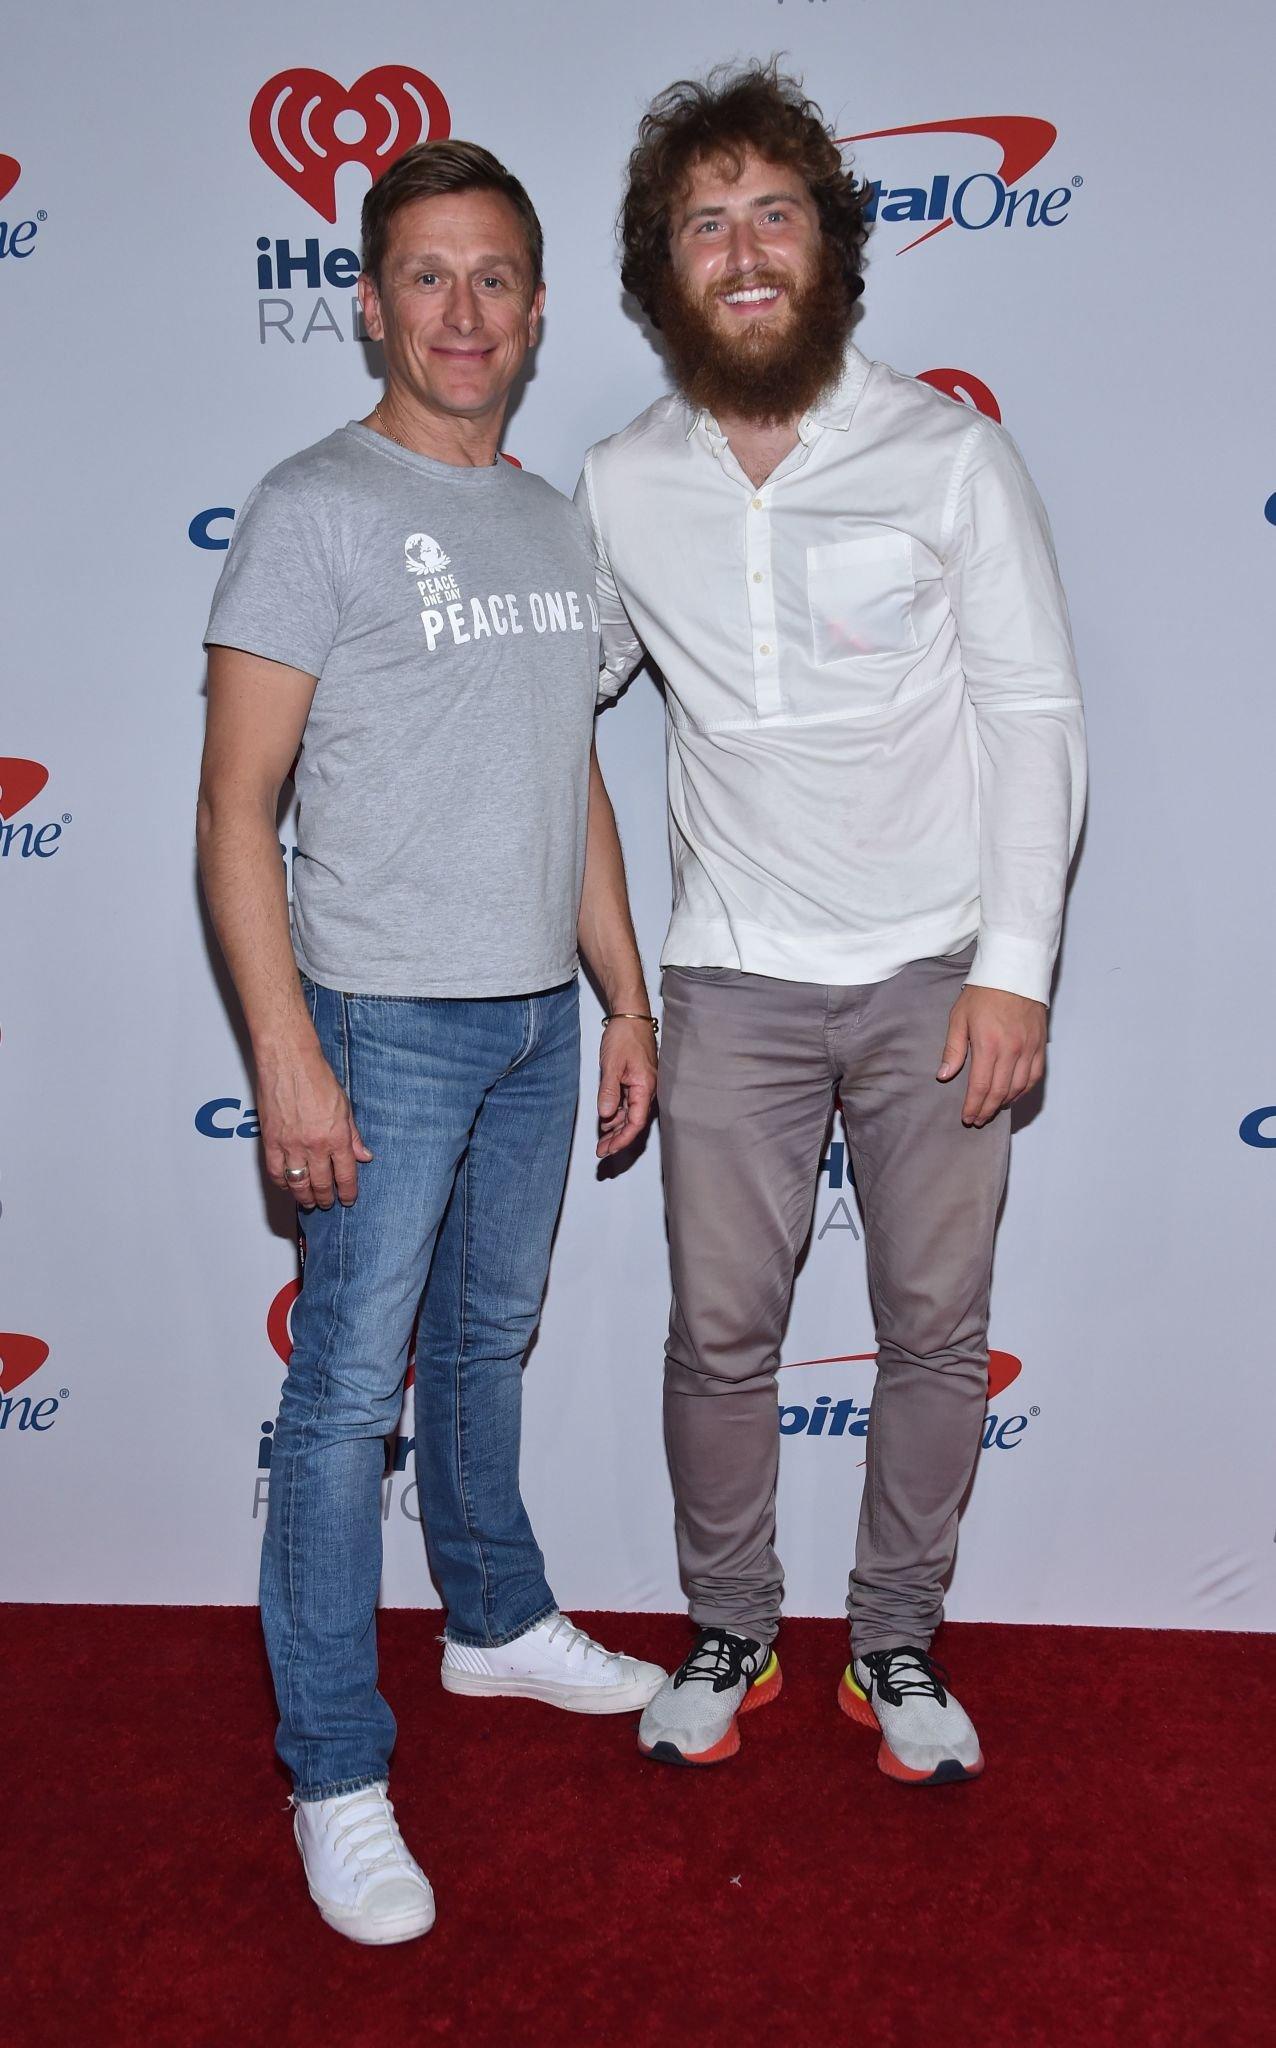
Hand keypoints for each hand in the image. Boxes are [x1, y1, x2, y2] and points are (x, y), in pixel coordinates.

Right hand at [258, 1043, 372, 1206]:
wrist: (289, 1061)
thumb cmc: (317, 1078)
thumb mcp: (345, 1107)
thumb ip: (353, 1135)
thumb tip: (364, 1156)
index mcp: (336, 1137)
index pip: (345, 1175)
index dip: (348, 1192)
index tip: (348, 1199)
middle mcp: (314, 1145)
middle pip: (321, 1184)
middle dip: (326, 1198)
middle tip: (327, 1203)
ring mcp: (290, 1145)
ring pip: (298, 1184)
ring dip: (304, 1196)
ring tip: (309, 1201)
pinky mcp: (270, 1141)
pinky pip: (276, 1172)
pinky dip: (283, 1183)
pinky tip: (288, 1186)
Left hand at [597, 1018, 657, 1157]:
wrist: (630, 1016)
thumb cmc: (625, 1036)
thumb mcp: (612, 1064)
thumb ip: (609, 1091)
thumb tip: (606, 1115)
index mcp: (645, 1087)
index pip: (635, 1122)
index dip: (622, 1139)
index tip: (608, 1150)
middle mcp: (647, 1090)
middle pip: (633, 1123)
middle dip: (618, 1139)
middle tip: (601, 1152)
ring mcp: (642, 1086)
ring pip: (630, 1115)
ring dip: (616, 1129)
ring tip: (601, 1141)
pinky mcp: (636, 1082)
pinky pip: (628, 1104)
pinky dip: (616, 1115)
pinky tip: (606, 1121)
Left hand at [937, 985, 1045, 1126]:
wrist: (1014, 971)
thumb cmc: (983, 993)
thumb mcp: (959, 1017)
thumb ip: (952, 1050)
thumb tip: (943, 1076)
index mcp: (988, 1045)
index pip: (981, 1086)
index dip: (973, 1106)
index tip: (967, 1117)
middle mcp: (1012, 1050)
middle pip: (1000, 1092)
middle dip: (987, 1110)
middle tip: (978, 1119)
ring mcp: (1029, 1048)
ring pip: (1019, 1087)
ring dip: (1005, 1103)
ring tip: (993, 1110)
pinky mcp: (1040, 1044)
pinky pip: (1035, 1075)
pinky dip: (1024, 1090)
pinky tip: (1014, 1095)